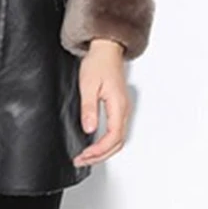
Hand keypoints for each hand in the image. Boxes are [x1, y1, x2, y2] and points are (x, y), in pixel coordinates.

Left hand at [73, 38, 129, 166]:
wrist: (106, 49)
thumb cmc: (98, 63)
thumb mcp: (88, 85)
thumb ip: (89, 108)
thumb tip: (89, 129)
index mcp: (118, 106)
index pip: (112, 138)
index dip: (99, 151)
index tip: (85, 155)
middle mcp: (124, 109)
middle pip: (117, 143)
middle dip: (100, 156)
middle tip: (83, 160)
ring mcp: (123, 108)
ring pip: (118, 139)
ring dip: (104, 150)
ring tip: (87, 156)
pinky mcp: (119, 106)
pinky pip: (116, 130)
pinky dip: (107, 142)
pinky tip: (96, 143)